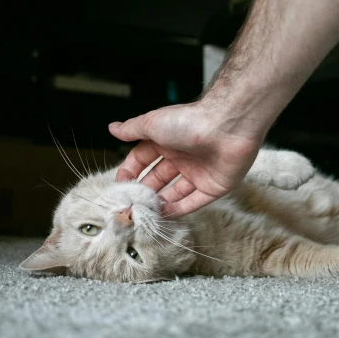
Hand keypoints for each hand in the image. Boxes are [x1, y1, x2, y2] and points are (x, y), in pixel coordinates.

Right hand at [108, 101, 261, 216]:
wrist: (226, 126)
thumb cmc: (187, 121)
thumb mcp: (152, 124)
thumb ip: (131, 129)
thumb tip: (112, 128)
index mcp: (165, 141)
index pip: (142, 159)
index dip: (130, 172)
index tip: (119, 187)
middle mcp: (181, 157)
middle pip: (158, 178)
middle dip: (144, 191)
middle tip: (130, 206)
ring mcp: (197, 173)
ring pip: (175, 193)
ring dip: (160, 203)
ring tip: (144, 214)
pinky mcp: (213, 187)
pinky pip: (194, 202)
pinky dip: (179, 210)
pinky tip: (164, 217)